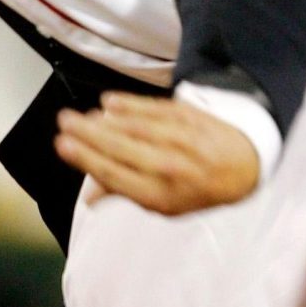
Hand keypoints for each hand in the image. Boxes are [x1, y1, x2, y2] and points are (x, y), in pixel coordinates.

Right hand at [54, 92, 259, 214]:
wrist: (243, 165)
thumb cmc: (196, 188)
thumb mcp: (164, 204)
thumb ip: (125, 194)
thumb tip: (89, 198)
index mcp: (160, 196)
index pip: (115, 175)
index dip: (87, 159)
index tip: (63, 145)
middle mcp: (170, 168)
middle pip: (121, 148)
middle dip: (89, 134)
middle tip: (64, 122)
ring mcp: (181, 141)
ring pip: (135, 127)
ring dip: (104, 120)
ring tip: (80, 116)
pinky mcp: (189, 118)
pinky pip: (154, 109)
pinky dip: (131, 104)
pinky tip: (109, 102)